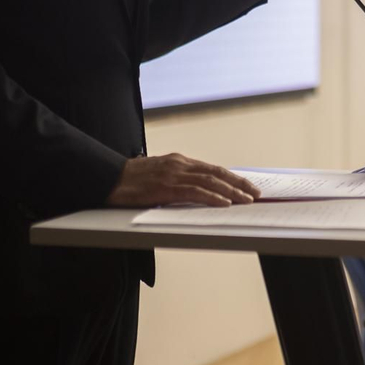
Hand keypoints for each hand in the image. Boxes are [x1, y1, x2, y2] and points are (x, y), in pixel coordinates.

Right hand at [106, 153, 261, 207]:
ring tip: (247, 200)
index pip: (212, 169)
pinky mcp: (166, 187)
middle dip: (239, 184)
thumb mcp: (159, 176)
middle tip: (256, 194)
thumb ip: (178, 180)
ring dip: (231, 191)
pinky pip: (194, 192)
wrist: (109, 178)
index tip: (247, 186)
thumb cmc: (131, 181)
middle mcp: (179, 164)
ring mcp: (173, 174)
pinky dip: (212, 197)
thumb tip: (197, 192)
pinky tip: (224, 203)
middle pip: (217, 173)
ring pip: (210, 181)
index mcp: (179, 161)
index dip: (232, 178)